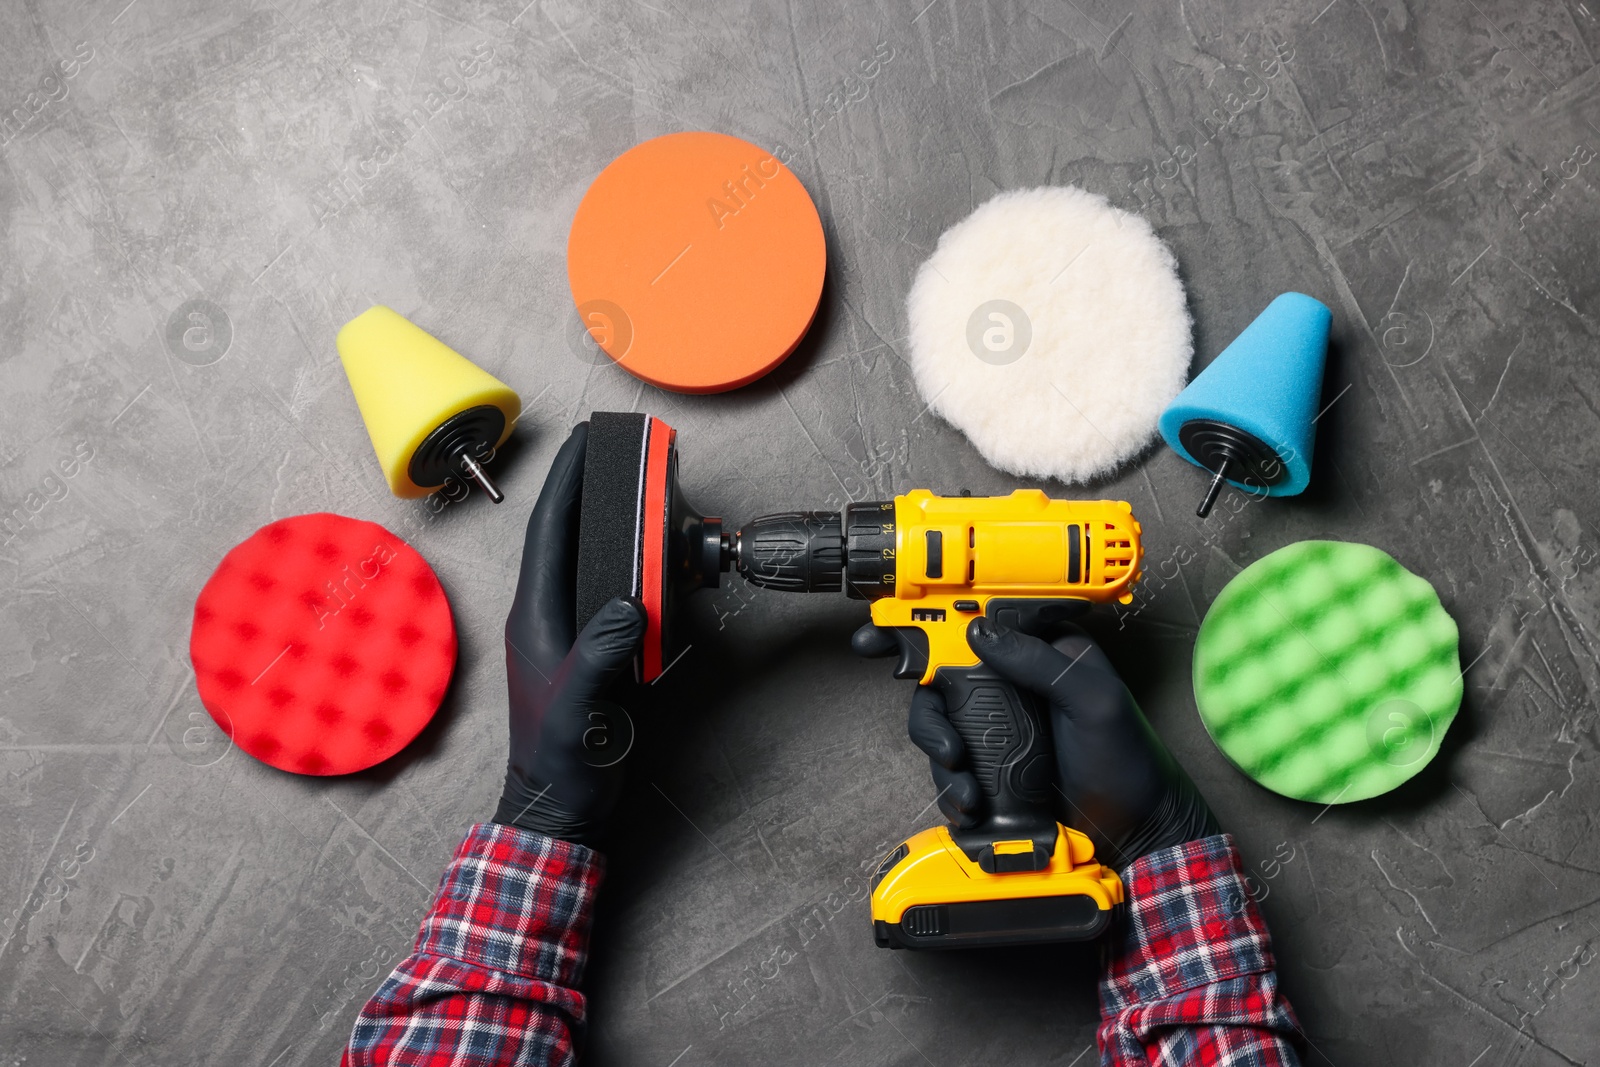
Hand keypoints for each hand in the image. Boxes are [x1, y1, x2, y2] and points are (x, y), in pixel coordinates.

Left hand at [494, 423, 646, 848]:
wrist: (558, 802)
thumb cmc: (558, 757)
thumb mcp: (580, 702)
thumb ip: (601, 649)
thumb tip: (628, 601)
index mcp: (535, 615)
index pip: (549, 531)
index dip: (566, 482)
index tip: (585, 441)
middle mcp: (548, 614)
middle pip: (567, 534)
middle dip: (586, 488)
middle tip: (613, 452)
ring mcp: (568, 631)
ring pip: (587, 560)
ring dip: (609, 523)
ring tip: (636, 492)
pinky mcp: (592, 648)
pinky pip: (609, 592)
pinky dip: (630, 565)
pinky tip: (651, 559)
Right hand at [887, 618, 1217, 869]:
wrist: (1140, 833)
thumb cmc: (1131, 760)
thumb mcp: (1094, 699)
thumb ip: (1040, 662)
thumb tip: (980, 632)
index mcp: (1040, 651)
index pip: (978, 622)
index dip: (928, 620)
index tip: (886, 629)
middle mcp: (1013, 683)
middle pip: (942, 675)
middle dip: (925, 703)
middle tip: (940, 740)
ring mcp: (999, 726)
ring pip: (941, 723)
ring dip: (939, 751)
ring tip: (963, 779)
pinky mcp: (992, 768)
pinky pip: (952, 768)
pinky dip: (951, 786)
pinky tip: (969, 803)